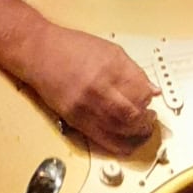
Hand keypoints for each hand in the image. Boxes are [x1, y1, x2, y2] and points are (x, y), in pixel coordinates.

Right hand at [21, 23, 159, 155]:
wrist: (40, 52)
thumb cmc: (71, 47)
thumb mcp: (109, 50)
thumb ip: (133, 70)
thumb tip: (152, 89)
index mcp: (111, 66)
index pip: (141, 90)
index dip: (150, 99)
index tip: (151, 100)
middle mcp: (99, 87)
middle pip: (132, 113)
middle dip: (146, 120)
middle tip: (150, 119)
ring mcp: (86, 105)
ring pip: (120, 129)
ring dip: (135, 133)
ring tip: (140, 130)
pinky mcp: (75, 118)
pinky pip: (102, 138)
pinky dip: (118, 144)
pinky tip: (126, 142)